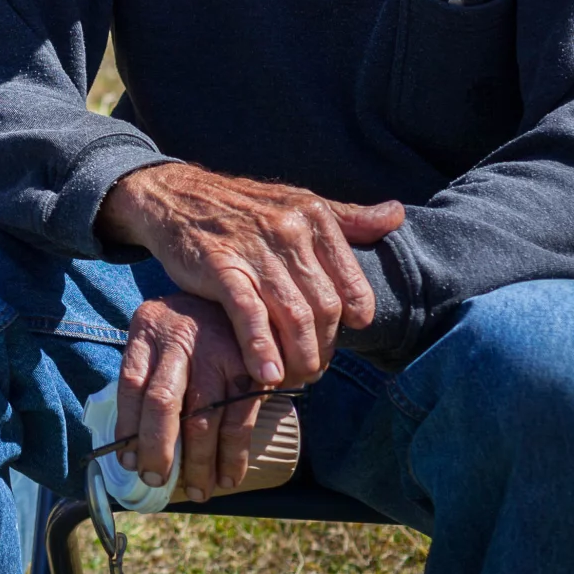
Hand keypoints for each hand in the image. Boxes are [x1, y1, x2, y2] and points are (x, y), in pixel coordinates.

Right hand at [94, 161, 404, 389]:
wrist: (176, 195)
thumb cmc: (243, 208)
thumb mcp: (297, 205)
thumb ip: (348, 218)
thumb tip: (397, 215)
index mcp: (314, 215)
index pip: (350, 283)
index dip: (351, 320)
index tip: (341, 338)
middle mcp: (289, 228)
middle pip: (324, 306)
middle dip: (323, 347)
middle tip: (313, 368)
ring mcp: (253, 247)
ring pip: (293, 315)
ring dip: (298, 356)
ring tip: (294, 378)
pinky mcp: (219, 265)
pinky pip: (249, 313)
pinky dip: (260, 347)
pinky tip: (266, 374)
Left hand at [115, 292, 263, 501]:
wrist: (240, 296)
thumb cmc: (188, 328)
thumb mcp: (157, 334)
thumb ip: (145, 375)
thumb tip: (132, 444)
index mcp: (148, 328)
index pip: (130, 384)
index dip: (127, 428)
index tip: (128, 461)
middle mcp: (181, 338)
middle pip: (163, 402)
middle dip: (158, 449)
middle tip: (155, 480)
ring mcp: (218, 352)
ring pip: (203, 418)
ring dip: (199, 464)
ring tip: (197, 491)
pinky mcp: (250, 369)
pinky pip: (239, 421)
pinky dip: (233, 456)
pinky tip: (227, 478)